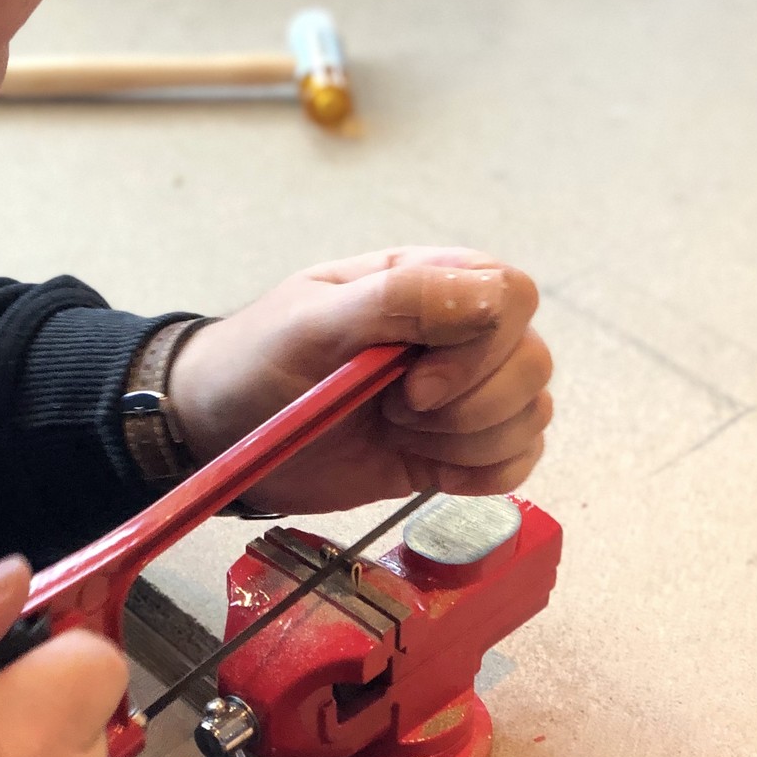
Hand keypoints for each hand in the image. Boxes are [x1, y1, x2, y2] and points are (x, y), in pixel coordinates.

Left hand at [167, 248, 551, 513]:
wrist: (224, 432)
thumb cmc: (258, 362)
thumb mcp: (312, 321)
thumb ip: (398, 300)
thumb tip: (490, 298)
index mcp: (427, 281)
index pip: (513, 294)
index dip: (481, 345)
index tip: (413, 383)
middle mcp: (459, 333)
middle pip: (532, 360)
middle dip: (470, 403)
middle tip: (394, 412)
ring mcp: (464, 393)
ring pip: (531, 412)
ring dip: (469, 440)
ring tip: (398, 434)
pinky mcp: (459, 448)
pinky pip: (519, 460)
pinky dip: (483, 474)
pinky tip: (426, 466)